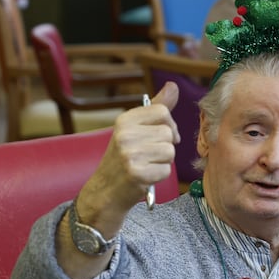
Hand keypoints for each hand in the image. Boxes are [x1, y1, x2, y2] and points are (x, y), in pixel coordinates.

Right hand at [77, 81, 180, 233]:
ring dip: (163, 162)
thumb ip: (156, 108)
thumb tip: (173, 86)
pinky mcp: (137, 174)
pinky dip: (159, 177)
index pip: (162, 112)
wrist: (105, 192)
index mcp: (124, 120)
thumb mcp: (136, 129)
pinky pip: (166, 171)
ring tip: (146, 165)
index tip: (162, 136)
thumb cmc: (124, 159)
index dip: (169, 125)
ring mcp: (130, 154)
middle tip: (149, 156)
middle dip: (165, 146)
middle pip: (168, 133)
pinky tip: (145, 177)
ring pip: (170, 152)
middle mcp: (125, 134)